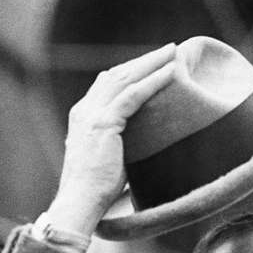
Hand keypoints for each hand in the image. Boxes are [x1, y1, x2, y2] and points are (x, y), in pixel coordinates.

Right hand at [47, 42, 177, 236]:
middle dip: (143, 60)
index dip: (130, 71)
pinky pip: (133, 95)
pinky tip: (170, 72)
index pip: (107, 84)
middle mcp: (85, 110)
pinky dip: (153, 81)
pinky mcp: (104, 123)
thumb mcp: (109, 162)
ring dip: (151, 63)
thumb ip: (120, 150)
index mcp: (83, 117)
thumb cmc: (96, 192)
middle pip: (117, 74)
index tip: (151, 63)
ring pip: (126, 78)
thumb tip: (145, 155)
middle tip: (167, 50)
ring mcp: (92, 114)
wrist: (80, 203)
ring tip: (173, 52)